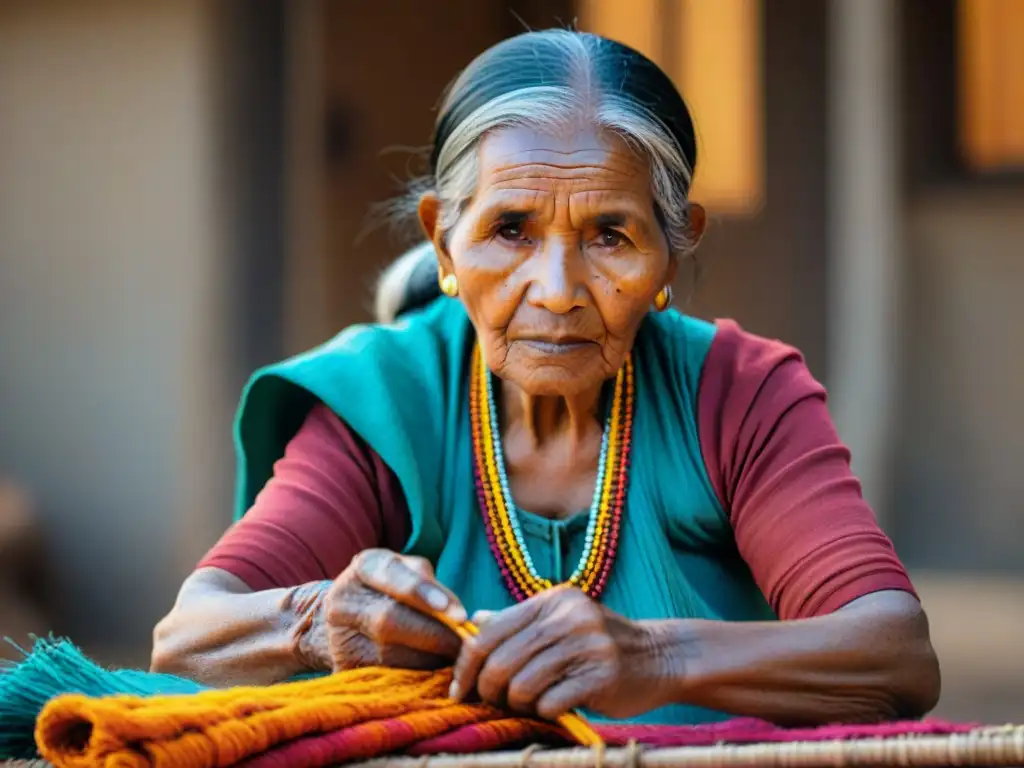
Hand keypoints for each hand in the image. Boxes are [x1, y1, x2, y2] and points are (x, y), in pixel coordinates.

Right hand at [298, 549, 466, 671]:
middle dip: (436, 635)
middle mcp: (343, 600)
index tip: (459, 615)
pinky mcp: (342, 669)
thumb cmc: (390, 591)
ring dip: (430, 658)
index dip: (425, 593)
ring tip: (455, 658)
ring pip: (390, 654)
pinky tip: (434, 672)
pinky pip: (385, 675)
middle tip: (468, 645)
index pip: (392, 575)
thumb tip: (463, 618)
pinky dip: (415, 675)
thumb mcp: (408, 574)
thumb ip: (433, 587)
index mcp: (364, 567)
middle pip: (390, 621)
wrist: (338, 622)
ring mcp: (337, 637)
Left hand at [450, 585, 669, 719]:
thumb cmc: (600, 643)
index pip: (489, 631)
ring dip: (516, 703)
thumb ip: (518, 622)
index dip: (466, 664)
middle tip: (493, 702)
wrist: (660, 656)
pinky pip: (551, 702)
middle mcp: (567, 617)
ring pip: (522, 684)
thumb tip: (474, 621)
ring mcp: (586, 645)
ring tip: (527, 705)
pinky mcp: (601, 675)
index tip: (459, 688)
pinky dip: (544, 712)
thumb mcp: (561, 621)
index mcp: (551, 600)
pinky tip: (554, 708)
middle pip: (500, 661)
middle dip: (487, 690)